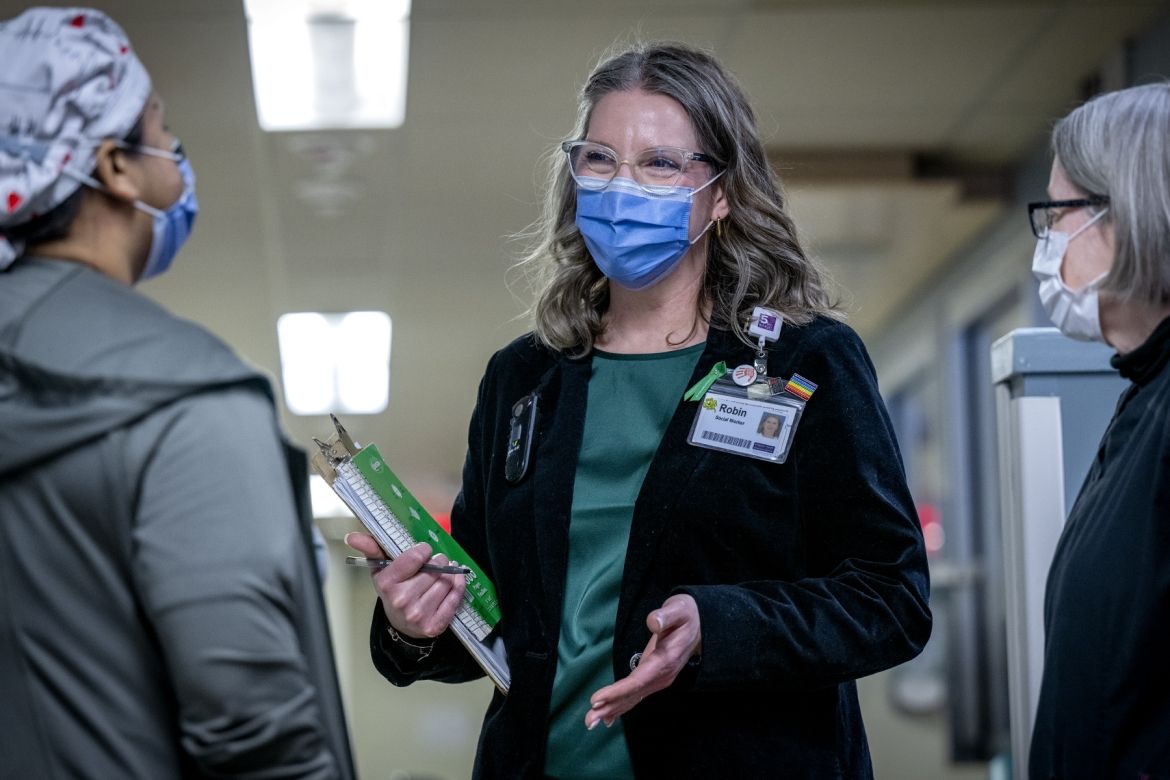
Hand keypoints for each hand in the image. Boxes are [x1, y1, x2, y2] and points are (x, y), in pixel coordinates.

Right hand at [345, 532, 465, 639]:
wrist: (401, 625)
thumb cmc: (393, 590)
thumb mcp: (380, 569)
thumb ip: (371, 548)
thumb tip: (351, 536)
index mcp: (387, 584)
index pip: (415, 557)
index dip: (424, 550)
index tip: (424, 552)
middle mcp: (402, 600)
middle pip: (435, 568)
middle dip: (438, 562)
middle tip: (435, 563)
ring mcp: (419, 615)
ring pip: (447, 581)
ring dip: (449, 573)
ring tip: (442, 572)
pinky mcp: (434, 625)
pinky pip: (455, 597)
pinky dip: (459, 585)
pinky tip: (454, 580)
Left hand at [584, 594, 700, 728]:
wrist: (698, 625)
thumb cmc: (685, 615)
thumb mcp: (677, 610)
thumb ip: (665, 616)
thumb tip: (653, 622)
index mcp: (665, 661)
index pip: (638, 680)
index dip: (617, 691)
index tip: (597, 699)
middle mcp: (662, 676)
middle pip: (633, 694)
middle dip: (610, 706)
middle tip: (590, 720)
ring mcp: (659, 680)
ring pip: (633, 697)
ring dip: (612, 710)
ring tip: (592, 722)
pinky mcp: (654, 679)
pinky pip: (636, 695)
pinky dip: (621, 706)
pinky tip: (609, 719)